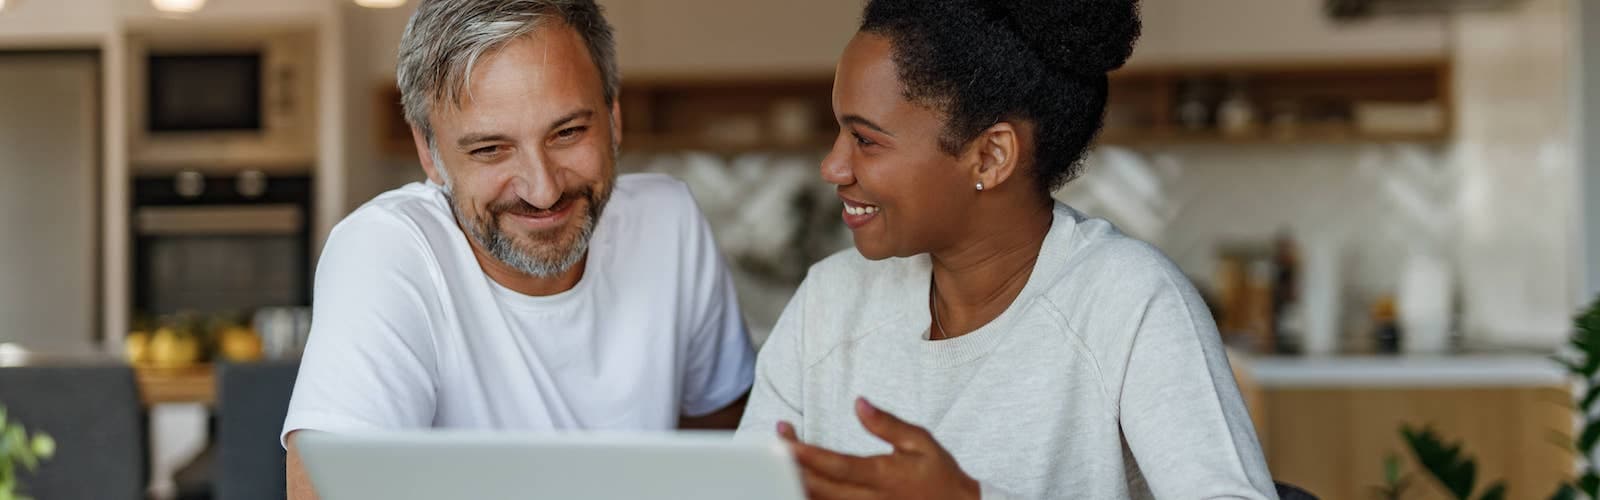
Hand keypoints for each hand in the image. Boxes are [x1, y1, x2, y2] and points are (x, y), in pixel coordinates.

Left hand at [777, 397, 979, 499]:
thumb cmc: (938, 474)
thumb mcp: (920, 442)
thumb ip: (887, 424)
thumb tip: (860, 403)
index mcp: (882, 475)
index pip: (837, 465)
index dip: (807, 454)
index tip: (784, 439)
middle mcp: (868, 498)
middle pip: (819, 486)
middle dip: (791, 465)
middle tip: (774, 442)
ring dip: (795, 481)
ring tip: (779, 459)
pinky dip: (809, 494)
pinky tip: (798, 479)